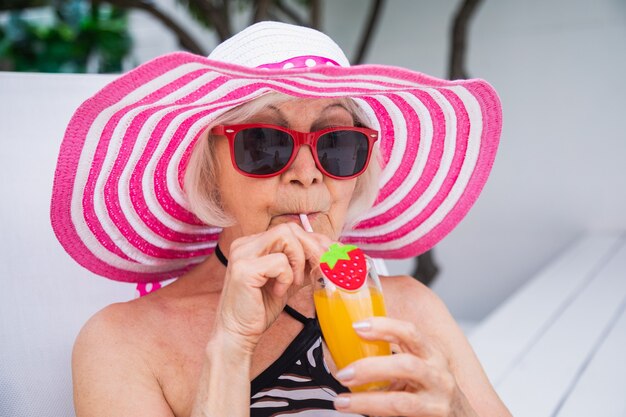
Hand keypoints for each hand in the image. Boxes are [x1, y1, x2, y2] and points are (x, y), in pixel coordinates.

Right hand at [215, 223, 330, 348]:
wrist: (239, 333)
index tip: (331, 255)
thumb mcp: (288, 281)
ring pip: (285, 237)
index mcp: (254, 244)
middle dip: (312, 247)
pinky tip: (278, 292)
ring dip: (299, 260)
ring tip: (294, 282)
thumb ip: (303, 265)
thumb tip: (329, 254)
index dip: (314, 241)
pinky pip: (279, 262)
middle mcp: (245, 244)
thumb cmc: (261, 308)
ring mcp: (242, 254)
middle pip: (289, 229)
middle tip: (323, 267)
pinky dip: (286, 278)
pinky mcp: (244, 269)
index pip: (290, 230)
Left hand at [333, 317, 477, 416]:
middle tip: (344, 372)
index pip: (410, 332)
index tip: (358, 326)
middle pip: (406, 365)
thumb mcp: (420, 368)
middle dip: (370, 368)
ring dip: (368, 400)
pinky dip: (377, 413)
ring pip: (401, 401)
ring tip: (344, 400)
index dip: (384, 326)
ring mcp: (438, 401)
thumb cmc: (435, 392)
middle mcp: (438, 375)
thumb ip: (393, 360)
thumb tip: (350, 354)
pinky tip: (361, 412)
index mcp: (431, 354)